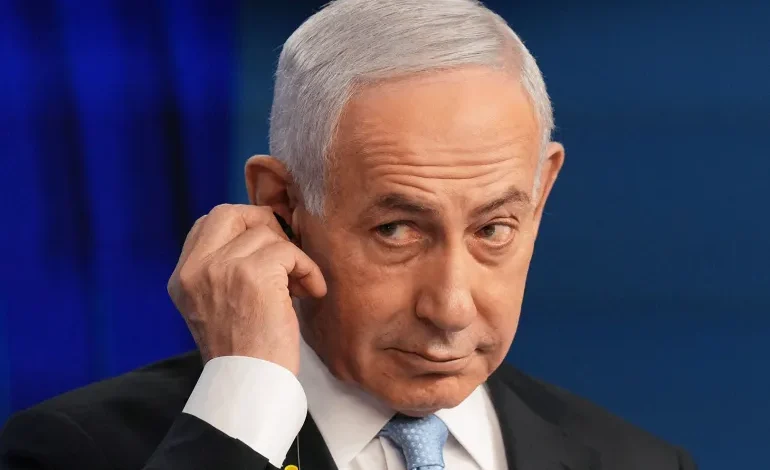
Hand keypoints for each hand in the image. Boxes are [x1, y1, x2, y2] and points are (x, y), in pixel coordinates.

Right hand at [167, 204, 326, 374]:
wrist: (249, 385)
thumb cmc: (242, 353)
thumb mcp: (214, 307)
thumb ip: (222, 272)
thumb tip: (261, 236)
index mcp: (182, 277)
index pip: (207, 224)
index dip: (241, 227)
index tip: (264, 247)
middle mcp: (196, 269)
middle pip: (231, 213)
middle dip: (265, 225)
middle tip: (285, 253)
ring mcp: (222, 268)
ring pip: (267, 235)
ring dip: (292, 257)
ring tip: (298, 287)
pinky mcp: (253, 274)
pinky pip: (290, 252)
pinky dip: (308, 269)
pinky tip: (311, 291)